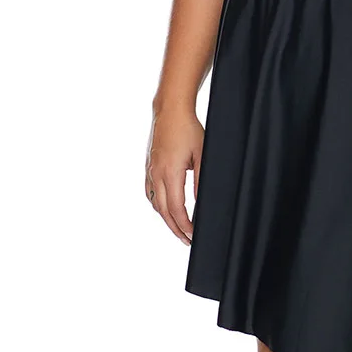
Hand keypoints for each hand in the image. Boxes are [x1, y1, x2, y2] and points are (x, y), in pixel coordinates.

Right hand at [145, 109, 203, 244]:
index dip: (184, 225)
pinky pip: (150, 192)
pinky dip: (157, 204)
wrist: (170, 111)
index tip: (193, 235)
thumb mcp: (202, 154)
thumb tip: (201, 201)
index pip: (175, 209)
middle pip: (163, 211)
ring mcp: (150, 171)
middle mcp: (156, 175)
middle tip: (187, 240)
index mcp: (170, 173)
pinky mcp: (149, 166)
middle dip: (176, 228)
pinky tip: (164, 209)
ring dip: (166, 218)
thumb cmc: (189, 129)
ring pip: (155, 203)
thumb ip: (201, 179)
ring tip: (178, 228)